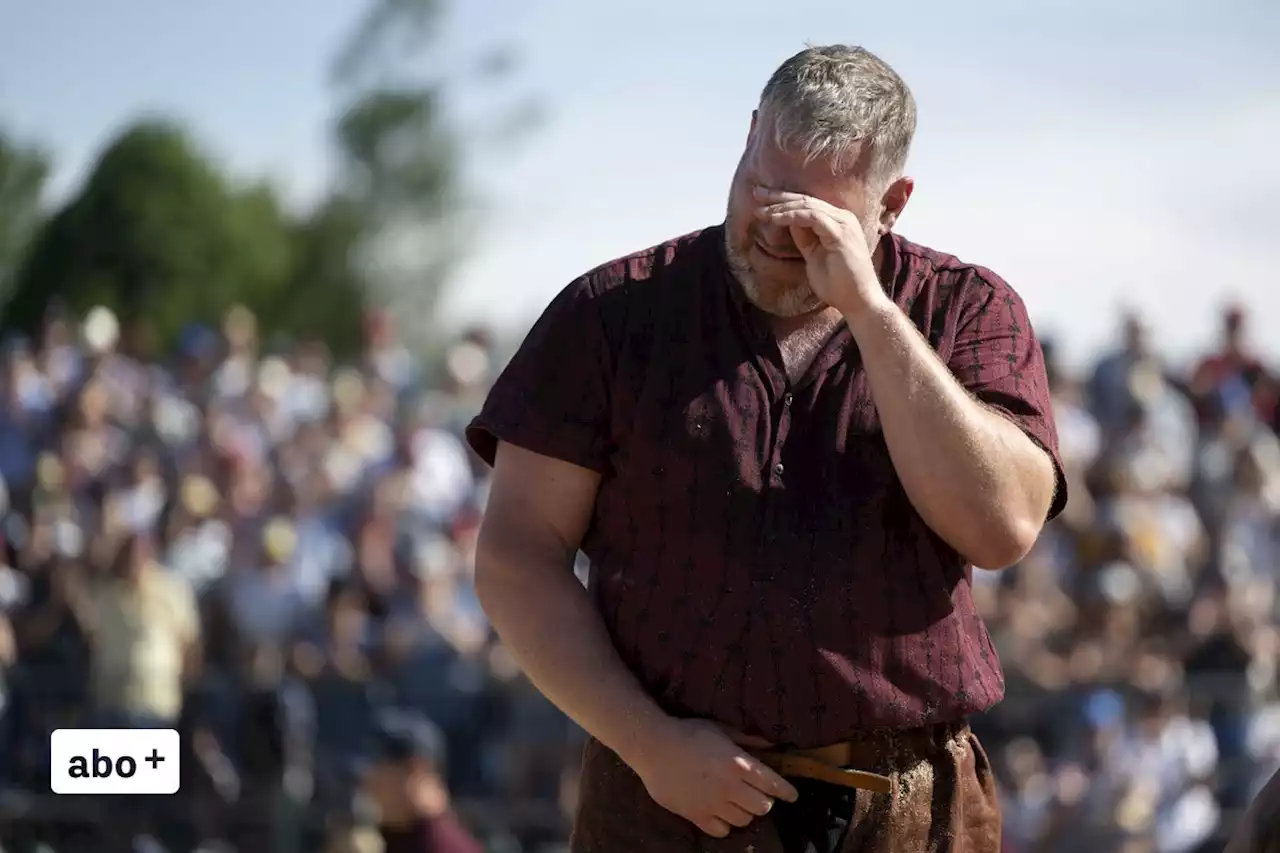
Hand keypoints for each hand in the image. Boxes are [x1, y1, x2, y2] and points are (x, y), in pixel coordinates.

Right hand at [629, 718, 798, 837]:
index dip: (786, 791)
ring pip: (744, 820)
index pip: (772, 784)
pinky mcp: (696, 815)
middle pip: (762, 807)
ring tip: (737, 802)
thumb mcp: (721, 729)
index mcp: (738, 764)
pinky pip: (722, 831)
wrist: (654, 746)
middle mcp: (729, 787)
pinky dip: (725, 824)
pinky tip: (720, 812)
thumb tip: (772, 746)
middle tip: (757, 794)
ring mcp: (713, 804)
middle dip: (764, 801)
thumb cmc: (689, 733)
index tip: (792, 796)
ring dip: (745, 812)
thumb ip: (748, 739)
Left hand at [753, 187, 886, 316]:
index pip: (807, 204)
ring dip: (781, 207)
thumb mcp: (814, 255)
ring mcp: (843, 224)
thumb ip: (804, 238)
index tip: (761, 201)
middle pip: (806, 200)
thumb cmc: (838, 284)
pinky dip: (791, 216)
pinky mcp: (840, 233)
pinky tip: (775, 219)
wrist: (858, 301)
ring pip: (807, 206)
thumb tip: (789, 223)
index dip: (783, 200)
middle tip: (756, 192)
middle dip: (779, 196)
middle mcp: (842, 218)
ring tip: (761, 211)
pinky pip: (812, 217)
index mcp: (837, 221)